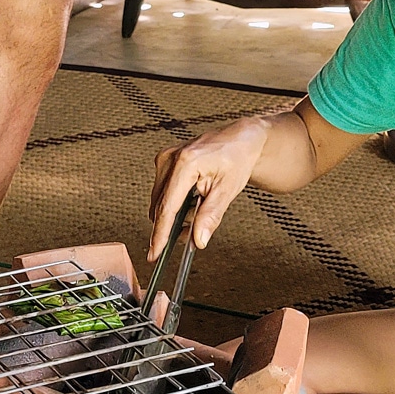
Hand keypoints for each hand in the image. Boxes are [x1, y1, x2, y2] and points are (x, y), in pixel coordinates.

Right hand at [147, 117, 271, 260]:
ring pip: (160, 201)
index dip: (160, 234)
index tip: (155, 253)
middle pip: (160, 206)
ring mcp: (165, 158)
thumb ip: (210, 216)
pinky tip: (192, 200)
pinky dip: (175, 203)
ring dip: (175, 213)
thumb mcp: (228, 190)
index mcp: (186, 163)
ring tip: (199, 208)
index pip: (167, 207)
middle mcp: (170, 158)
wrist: (239, 140)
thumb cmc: (236, 159)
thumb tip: (198, 239)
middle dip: (173, 225)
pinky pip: (162, 191)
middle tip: (192, 233)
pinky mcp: (165, 161)